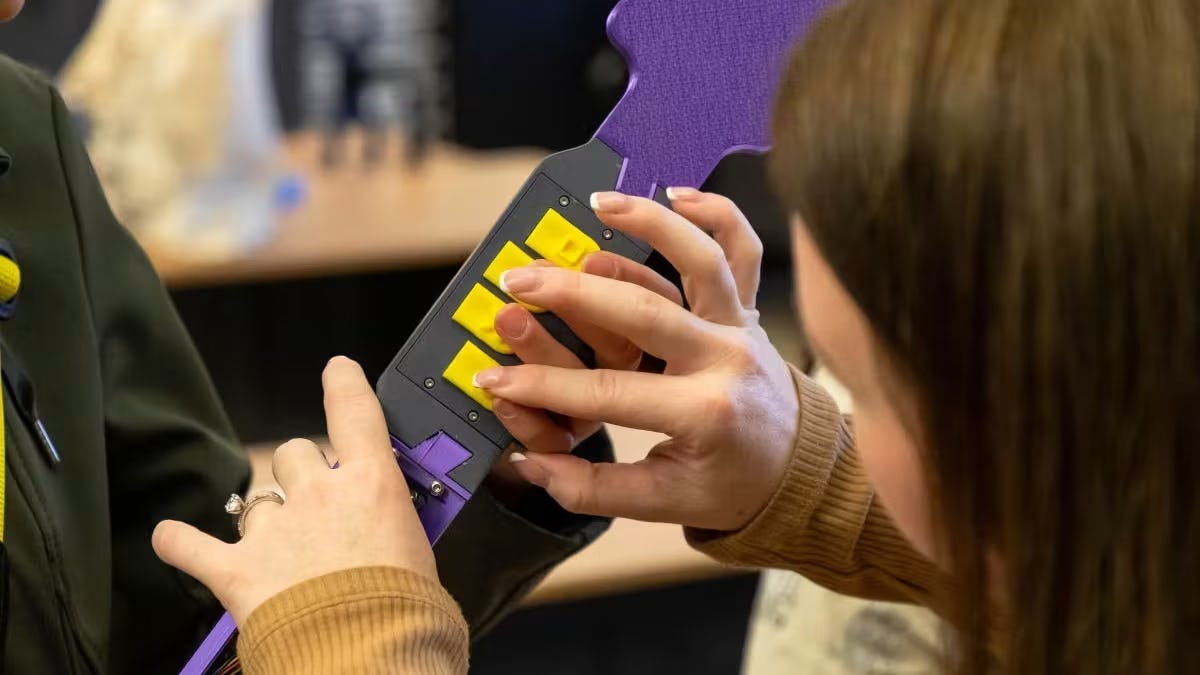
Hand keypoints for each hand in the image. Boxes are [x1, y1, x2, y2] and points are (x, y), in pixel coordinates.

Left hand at [152, 357, 436, 623]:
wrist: (366, 657)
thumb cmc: (406, 613)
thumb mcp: (423, 553)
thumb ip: (400, 528)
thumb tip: (394, 534)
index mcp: (371, 484)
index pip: (354, 410)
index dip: (343, 383)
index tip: (337, 370)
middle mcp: (319, 494)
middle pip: (296, 452)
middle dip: (302, 471)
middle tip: (317, 504)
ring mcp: (274, 531)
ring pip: (257, 499)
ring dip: (265, 515)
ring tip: (278, 547)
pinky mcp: (237, 571)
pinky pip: (192, 546)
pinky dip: (181, 543)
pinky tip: (172, 540)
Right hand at [475, 189, 798, 530]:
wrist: (799, 471)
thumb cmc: (732, 484)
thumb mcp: (666, 502)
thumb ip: (596, 488)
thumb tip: (532, 463)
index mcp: (702, 413)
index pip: (607, 392)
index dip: (542, 386)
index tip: (495, 378)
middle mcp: (725, 360)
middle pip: (642, 311)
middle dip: (571, 294)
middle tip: (518, 282)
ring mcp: (740, 327)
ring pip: (700, 259)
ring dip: (649, 224)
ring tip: (596, 205)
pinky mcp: (748, 308)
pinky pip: (743, 250)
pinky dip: (718, 213)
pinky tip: (678, 193)